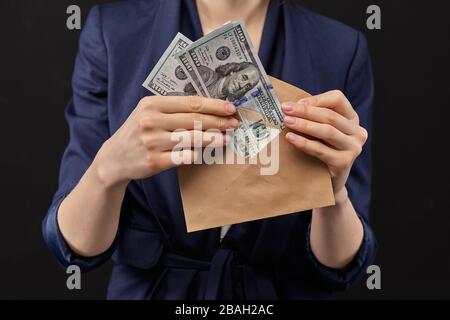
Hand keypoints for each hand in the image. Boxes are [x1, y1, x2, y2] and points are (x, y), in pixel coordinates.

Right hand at [94, 95, 237, 186]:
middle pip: (194, 120)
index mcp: (151, 104)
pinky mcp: (154, 161)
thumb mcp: (148, 112)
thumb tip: (208, 107)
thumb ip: (172, 108)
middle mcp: (150, 121)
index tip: (230, 107)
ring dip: (213, 138)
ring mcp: (152, 142)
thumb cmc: (137, 132)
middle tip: (235, 123)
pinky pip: (182, 157)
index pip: (190, 103)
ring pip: (191, 138)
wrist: (114, 158)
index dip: (213, 105)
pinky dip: (198, 154)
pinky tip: (208, 153)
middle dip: (218, 121)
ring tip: (227, 138)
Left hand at [281, 90, 367, 194]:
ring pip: (327, 131)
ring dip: (304, 125)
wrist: (328, 183)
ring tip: (287, 121)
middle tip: (285, 109)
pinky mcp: (344, 163)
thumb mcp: (321, 132)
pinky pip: (320, 150)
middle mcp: (357, 132)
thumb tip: (291, 106)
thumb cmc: (322, 151)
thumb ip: (314, 117)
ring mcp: (353, 148)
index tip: (296, 103)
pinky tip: (290, 138)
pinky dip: (303, 143)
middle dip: (305, 111)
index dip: (316, 99)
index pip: (338, 99)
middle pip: (330, 115)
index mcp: (352, 119)